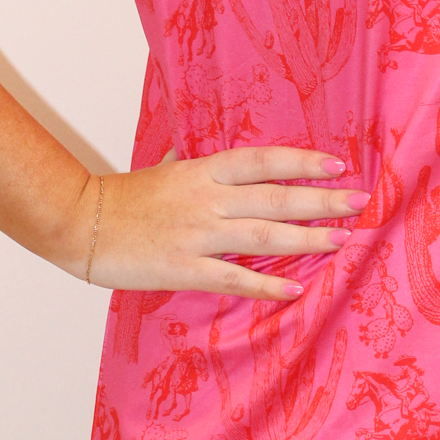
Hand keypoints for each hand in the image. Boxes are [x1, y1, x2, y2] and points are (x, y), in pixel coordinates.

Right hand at [75, 147, 369, 302]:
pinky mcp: (183, 268)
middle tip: (360, 201)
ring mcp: (196, 234)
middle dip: (321, 200)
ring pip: (262, 235)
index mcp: (202, 171)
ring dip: (306, 239)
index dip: (302, 161)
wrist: (79, 223)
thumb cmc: (122, 197)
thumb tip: (202, 149)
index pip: (263, 161)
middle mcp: (206, 199)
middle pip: (275, 197)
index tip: (337, 164)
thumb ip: (191, 161)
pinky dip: (264, 285)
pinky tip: (293, 291)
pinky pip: (232, 278)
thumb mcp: (162, 168)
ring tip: (341, 241)